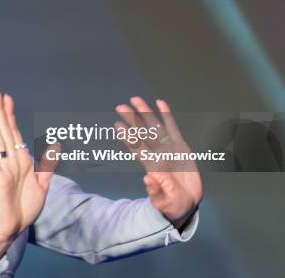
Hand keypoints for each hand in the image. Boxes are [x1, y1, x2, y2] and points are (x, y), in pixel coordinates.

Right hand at [0, 88, 56, 260]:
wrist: (12, 228)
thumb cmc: (24, 208)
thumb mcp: (42, 186)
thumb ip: (47, 167)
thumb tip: (55, 147)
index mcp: (21, 160)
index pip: (14, 132)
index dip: (10, 115)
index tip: (7, 98)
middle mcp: (10, 160)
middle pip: (4, 130)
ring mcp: (2, 168)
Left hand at [115, 97, 202, 230]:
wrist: (186, 204)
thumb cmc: (172, 205)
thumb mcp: (164, 202)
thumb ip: (156, 192)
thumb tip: (148, 179)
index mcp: (152, 166)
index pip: (137, 148)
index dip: (128, 137)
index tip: (117, 125)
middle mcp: (157, 154)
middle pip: (142, 133)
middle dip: (132, 119)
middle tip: (120, 106)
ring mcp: (168, 149)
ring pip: (155, 127)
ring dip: (146, 113)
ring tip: (136, 100)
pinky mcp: (180, 147)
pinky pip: (173, 128)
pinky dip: (167, 115)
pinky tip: (160, 103)